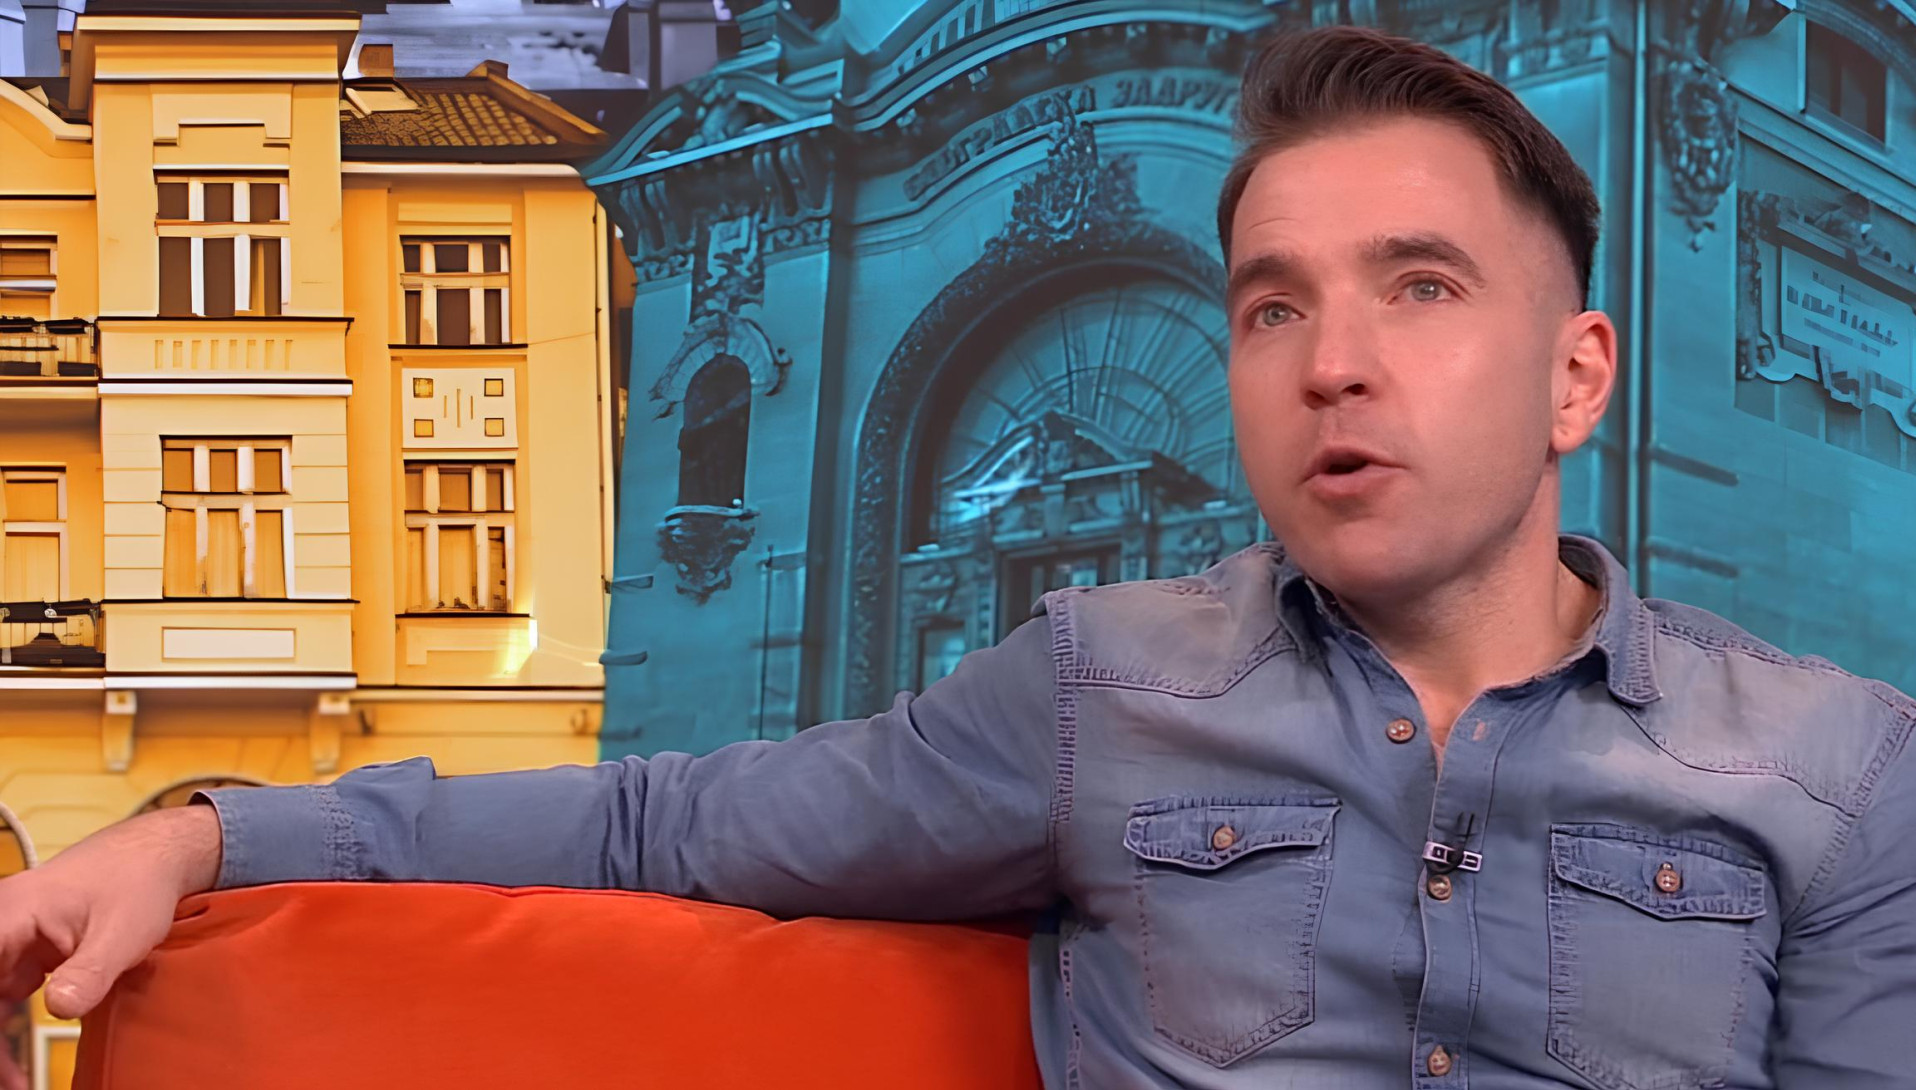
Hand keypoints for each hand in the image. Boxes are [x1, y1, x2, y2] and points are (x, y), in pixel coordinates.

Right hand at [0, 805, 221, 1089]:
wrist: (153, 859)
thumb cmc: (138, 882)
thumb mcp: (122, 933)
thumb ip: (90, 971)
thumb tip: (58, 1008)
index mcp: (13, 912)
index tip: (0, 1045)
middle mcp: (1, 924)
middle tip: (8, 1079)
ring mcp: (7, 940)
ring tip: (13, 1081)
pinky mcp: (20, 954)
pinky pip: (0, 996)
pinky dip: (6, 1030)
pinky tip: (14, 1067)